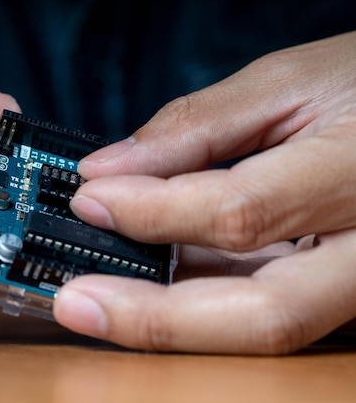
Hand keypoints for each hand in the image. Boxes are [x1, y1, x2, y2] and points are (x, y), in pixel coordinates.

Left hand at [54, 31, 355, 354]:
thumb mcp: (288, 81)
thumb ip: (196, 126)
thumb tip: (110, 168)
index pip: (240, 213)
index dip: (153, 212)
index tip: (87, 197)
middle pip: (261, 316)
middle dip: (155, 319)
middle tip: (74, 303)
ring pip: (256, 323)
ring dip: (164, 314)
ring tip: (93, 292)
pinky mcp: (335, 287)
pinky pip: (258, 303)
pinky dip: (193, 294)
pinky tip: (140, 274)